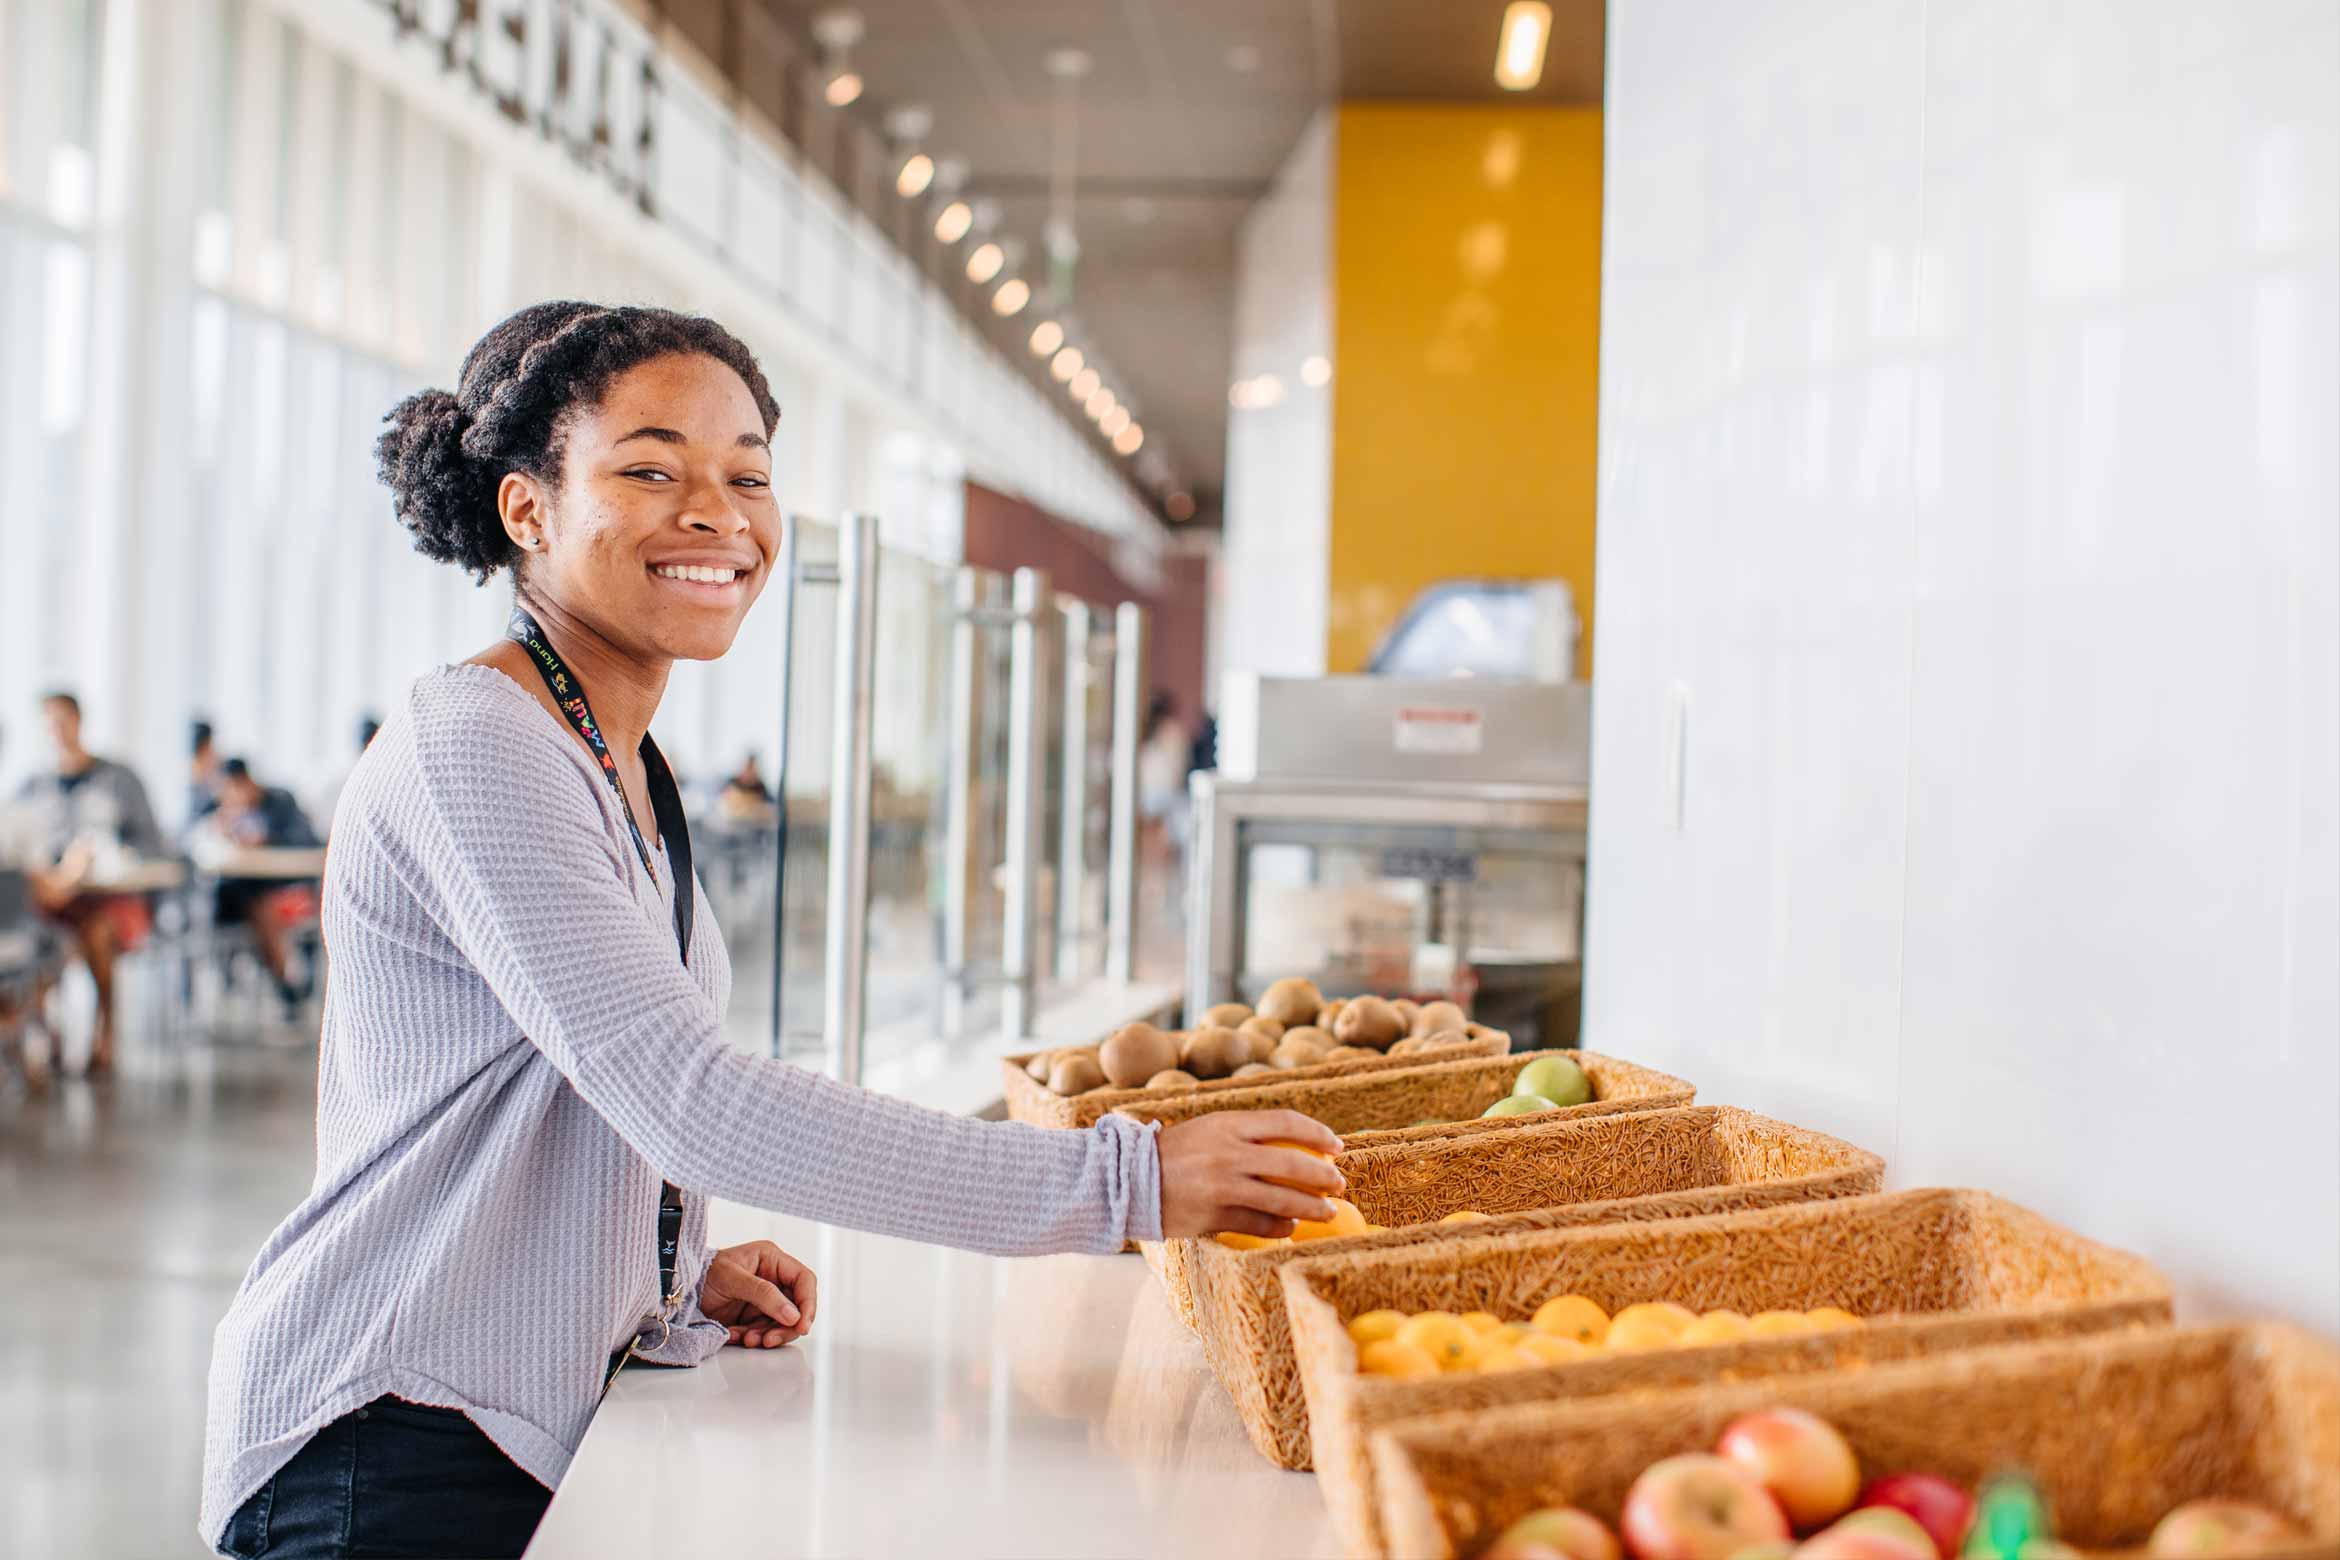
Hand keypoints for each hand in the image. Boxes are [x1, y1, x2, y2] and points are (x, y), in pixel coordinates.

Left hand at [698, 1239, 817, 1348]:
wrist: (678, 1291)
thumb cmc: (703, 1273)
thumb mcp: (733, 1278)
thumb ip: (764, 1294)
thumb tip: (792, 1314)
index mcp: (772, 1260)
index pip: (803, 1280)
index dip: (808, 1303)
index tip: (802, 1325)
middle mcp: (773, 1279)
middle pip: (796, 1306)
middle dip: (785, 1326)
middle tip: (770, 1340)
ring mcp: (764, 1299)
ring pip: (781, 1323)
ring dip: (767, 1335)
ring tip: (748, 1340)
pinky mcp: (753, 1316)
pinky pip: (763, 1331)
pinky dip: (753, 1338)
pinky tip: (737, 1336)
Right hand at [1156, 1110, 1344, 1239]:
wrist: (1129, 1179)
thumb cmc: (1175, 1153)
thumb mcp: (1209, 1129)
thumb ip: (1246, 1134)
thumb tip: (1297, 1145)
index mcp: (1228, 1124)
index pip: (1286, 1122)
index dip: (1317, 1134)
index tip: (1336, 1147)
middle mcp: (1229, 1153)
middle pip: (1292, 1164)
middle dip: (1323, 1176)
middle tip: (1338, 1184)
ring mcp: (1223, 1186)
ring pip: (1283, 1200)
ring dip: (1313, 1207)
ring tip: (1327, 1211)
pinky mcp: (1215, 1216)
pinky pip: (1260, 1225)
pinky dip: (1282, 1227)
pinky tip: (1291, 1226)